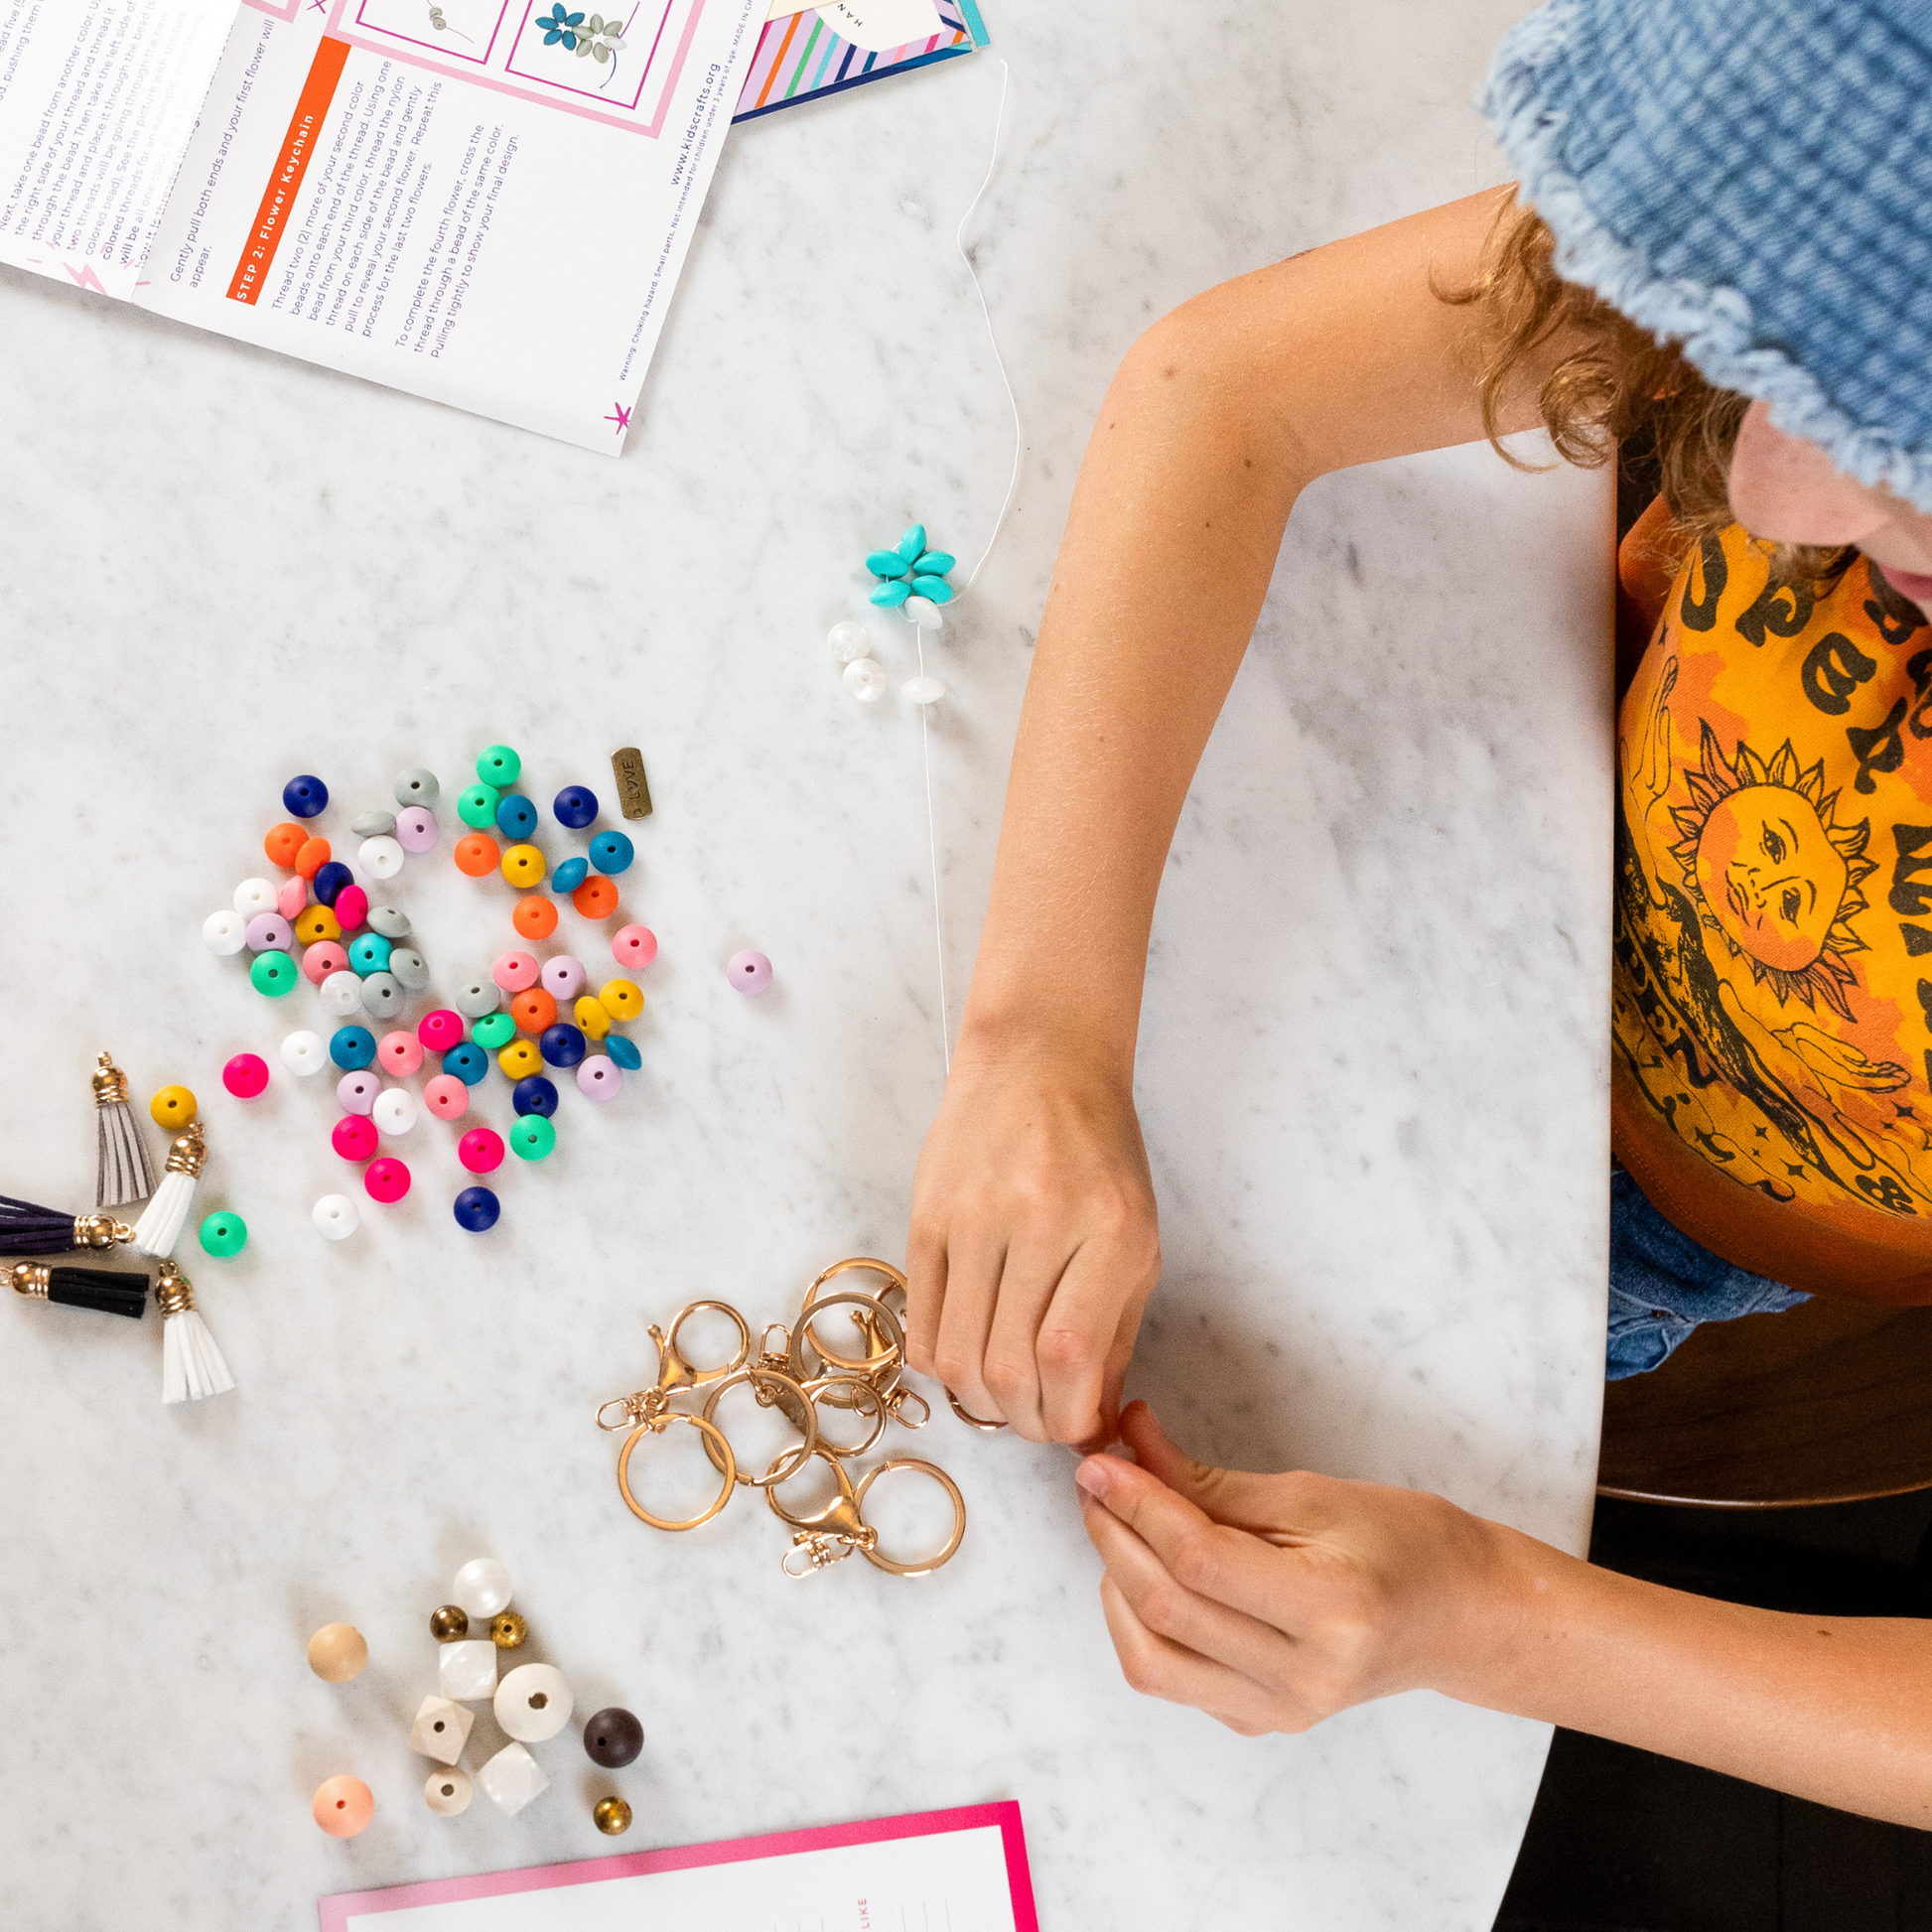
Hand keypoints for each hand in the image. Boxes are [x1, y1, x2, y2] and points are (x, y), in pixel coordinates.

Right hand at [905, 1033, 1159, 1445]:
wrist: (1039, 1060)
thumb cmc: (1100, 1151)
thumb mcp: (1137, 1237)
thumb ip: (1116, 1332)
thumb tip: (1090, 1417)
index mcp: (1107, 1229)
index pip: (1071, 1356)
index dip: (1069, 1416)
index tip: (1076, 1424)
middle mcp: (1037, 1221)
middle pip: (1008, 1369)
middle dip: (1026, 1421)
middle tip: (1039, 1418)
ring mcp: (973, 1216)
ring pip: (958, 1357)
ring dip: (980, 1402)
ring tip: (1003, 1395)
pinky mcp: (925, 1216)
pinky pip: (921, 1322)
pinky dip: (941, 1364)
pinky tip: (966, 1361)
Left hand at [1075, 1403, 1525, 1732]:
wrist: (1460, 1615)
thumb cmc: (1403, 1541)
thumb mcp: (1311, 1493)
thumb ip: (1209, 1481)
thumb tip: (1129, 1445)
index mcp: (1332, 1612)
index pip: (1199, 1559)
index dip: (1138, 1504)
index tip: (1102, 1461)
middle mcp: (1303, 1679)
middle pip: (1167, 1608)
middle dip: (1114, 1535)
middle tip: (1097, 1481)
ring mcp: (1280, 1712)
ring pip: (1151, 1659)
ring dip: (1115, 1584)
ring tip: (1118, 1526)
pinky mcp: (1260, 1723)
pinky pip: (1172, 1679)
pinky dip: (1140, 1623)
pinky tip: (1147, 1573)